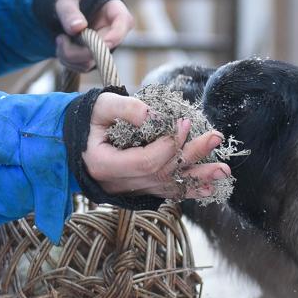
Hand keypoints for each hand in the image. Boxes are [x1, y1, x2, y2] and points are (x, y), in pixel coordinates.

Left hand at [55, 0, 134, 72]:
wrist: (68, 7)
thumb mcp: (66, 0)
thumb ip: (70, 12)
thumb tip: (77, 27)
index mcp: (116, 10)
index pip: (124, 24)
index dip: (111, 37)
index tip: (91, 43)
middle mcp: (116, 31)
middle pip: (104, 49)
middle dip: (77, 50)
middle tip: (60, 39)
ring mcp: (107, 46)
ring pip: (91, 62)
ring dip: (69, 56)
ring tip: (60, 39)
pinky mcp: (97, 57)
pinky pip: (83, 66)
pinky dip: (68, 60)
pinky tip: (63, 46)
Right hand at [81, 93, 230, 201]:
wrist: (74, 141)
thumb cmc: (87, 119)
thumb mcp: (100, 106)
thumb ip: (126, 108)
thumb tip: (157, 117)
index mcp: (105, 165)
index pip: (146, 162)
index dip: (169, 144)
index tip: (184, 123)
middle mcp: (118, 184)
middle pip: (162, 173)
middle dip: (192, 155)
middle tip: (215, 138)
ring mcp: (129, 190)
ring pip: (168, 187)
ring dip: (198, 178)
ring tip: (223, 170)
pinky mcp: (138, 189)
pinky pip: (166, 192)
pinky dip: (189, 189)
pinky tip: (210, 188)